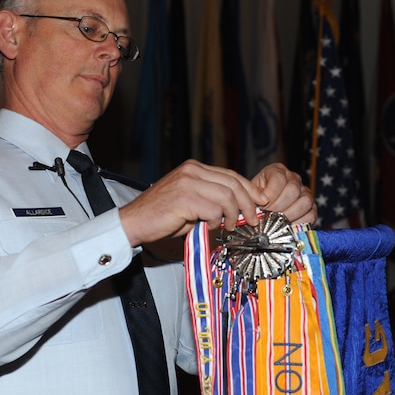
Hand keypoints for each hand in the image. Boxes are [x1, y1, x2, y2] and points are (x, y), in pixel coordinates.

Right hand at [119, 160, 268, 245]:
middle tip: (252, 219)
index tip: (261, 202)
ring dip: (233, 214)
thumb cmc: (163, 216)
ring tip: (229, 226)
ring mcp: (188, 182)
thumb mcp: (192, 202)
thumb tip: (240, 208)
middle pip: (233, 183)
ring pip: (227, 196)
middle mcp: (192, 170)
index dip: (249, 189)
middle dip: (248, 203)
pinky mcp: (184, 198)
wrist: (134, 222)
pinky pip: (213, 209)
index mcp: (194, 168)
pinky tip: (210, 226)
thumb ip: (213, 199)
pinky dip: (216, 220)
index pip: (230, 175)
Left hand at [251, 163, 316, 224]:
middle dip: (278, 207)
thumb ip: (253, 196)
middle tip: (267, 216)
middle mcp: (294, 178)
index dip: (270, 194)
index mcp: (277, 170)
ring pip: (304, 202)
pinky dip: (299, 222)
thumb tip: (258, 205)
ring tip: (277, 222)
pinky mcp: (311, 207)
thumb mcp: (251, 193)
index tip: (261, 206)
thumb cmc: (256, 199)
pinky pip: (311, 214)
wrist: (263, 207)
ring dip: (289, 215)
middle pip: (293, 190)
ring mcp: (305, 192)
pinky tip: (287, 226)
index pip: (279, 179)